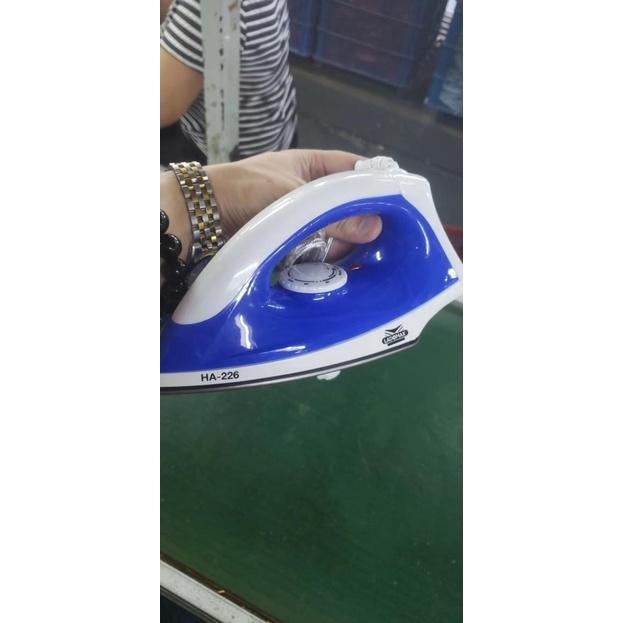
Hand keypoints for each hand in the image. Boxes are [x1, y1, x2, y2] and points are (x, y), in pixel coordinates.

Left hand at [207, 149, 382, 259]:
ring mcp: (301, 220)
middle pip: (349, 207)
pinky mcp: (292, 244)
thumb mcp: (291, 196)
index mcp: (312, 167)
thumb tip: (375, 227)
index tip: (401, 204)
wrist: (201, 216)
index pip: (354, 171)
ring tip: (371, 261)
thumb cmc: (243, 190)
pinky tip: (345, 271)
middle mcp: (310, 194)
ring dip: (350, 246)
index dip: (377, 185)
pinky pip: (319, 251)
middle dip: (366, 223)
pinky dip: (331, 261)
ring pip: (336, 232)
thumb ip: (333, 213)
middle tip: (390, 241)